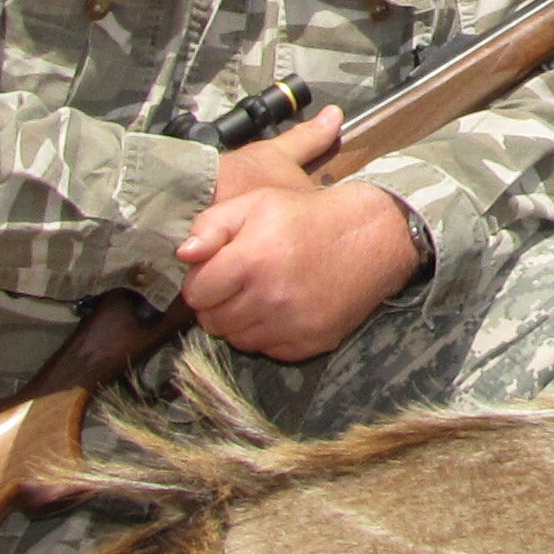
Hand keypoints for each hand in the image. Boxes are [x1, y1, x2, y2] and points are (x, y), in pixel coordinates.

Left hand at [175, 106, 425, 359]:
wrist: (371, 237)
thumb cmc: (307, 216)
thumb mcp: (257, 203)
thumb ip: (211, 225)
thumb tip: (183, 255)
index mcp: (249, 261)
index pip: (195, 294)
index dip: (202, 280)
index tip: (218, 270)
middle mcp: (269, 299)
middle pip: (213, 322)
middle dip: (218, 303)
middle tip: (238, 283)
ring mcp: (291, 325)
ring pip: (238, 340)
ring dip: (240, 321)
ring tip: (259, 295)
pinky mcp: (310, 343)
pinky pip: (269, 350)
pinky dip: (268, 334)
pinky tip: (281, 309)